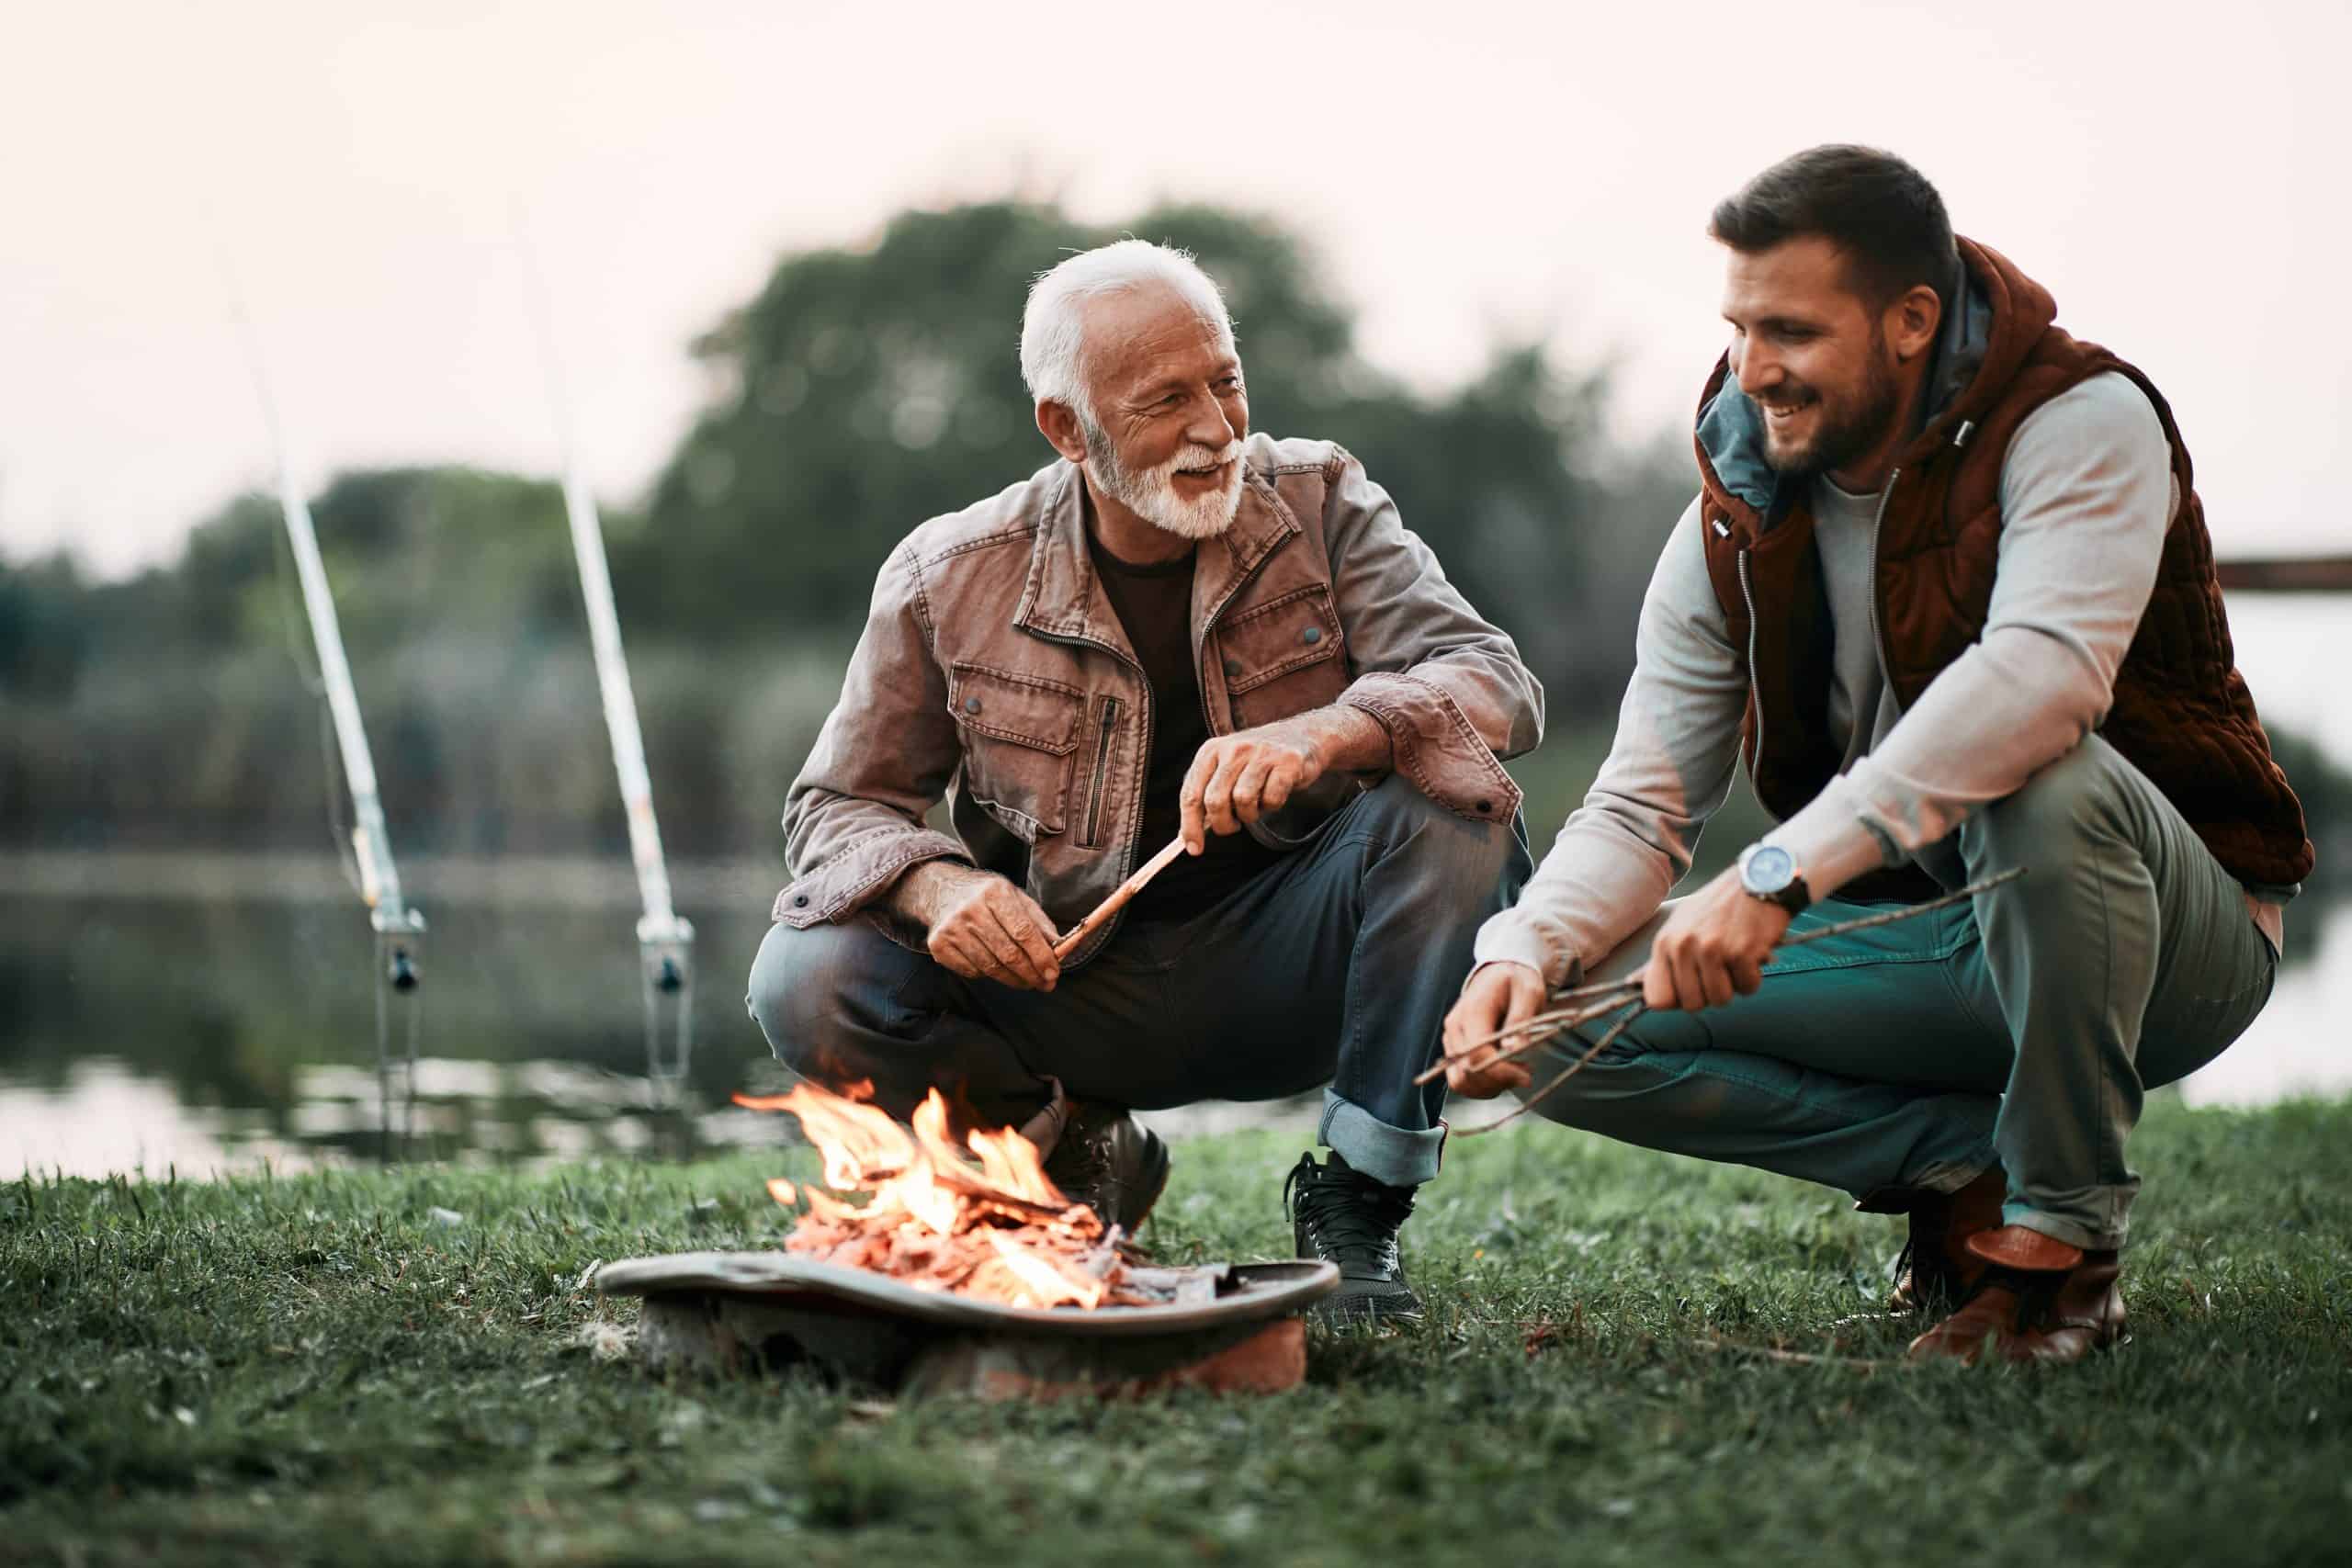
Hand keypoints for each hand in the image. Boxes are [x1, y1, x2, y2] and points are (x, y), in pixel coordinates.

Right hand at [895, 862, 1060, 990]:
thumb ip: (1039, 923)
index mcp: (995, 893)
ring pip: (991, 967)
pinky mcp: (939, 945)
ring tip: (1026, 981)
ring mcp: (952, 928)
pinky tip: (997, 969)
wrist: (942, 890)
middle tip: (1045, 984)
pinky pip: (972, 971)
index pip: (1023, 932)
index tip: (1053, 973)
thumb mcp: (1016, 897)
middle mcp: (971, 910)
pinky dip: (989, 975)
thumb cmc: (987, 896)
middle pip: (1008, 954)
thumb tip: (1061, 951)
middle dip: (1031, 974)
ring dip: (1014, 980)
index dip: (1041, 957)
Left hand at [1177, 707, 1387, 851]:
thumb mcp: (1226, 767)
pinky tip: (1273, 797)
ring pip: (1243, 800)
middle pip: (1215, 800)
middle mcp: (1233, 749)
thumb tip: (1188, 834)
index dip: (1190, 826)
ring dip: (1249, 815)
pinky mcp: (1287, 762)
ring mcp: (1261, 753)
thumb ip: (1206, 794)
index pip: (1191, 794)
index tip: (1194, 849)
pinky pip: (1272, 798)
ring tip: (1255, 807)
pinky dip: (1272, 806)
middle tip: (1232, 827)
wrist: (1303, 734)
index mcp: (1210, 751)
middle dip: (1222, 824)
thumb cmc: (1257, 761)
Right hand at [1438, 961, 1547, 1097]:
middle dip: (1498, 1081)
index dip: (1501, 1072)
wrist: (1499, 973)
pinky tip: (1503, 1074)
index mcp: (1472, 1011)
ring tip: (1514, 1073)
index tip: (1527, 1076)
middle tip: (1525, 1074)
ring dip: (1490, 1087)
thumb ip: (1521, 1018)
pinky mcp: (1454, 1049)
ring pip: (1460, 1081)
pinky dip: (1482, 1086)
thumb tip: (1514, 1049)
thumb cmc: (1516, 981)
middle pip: (1466, 1072)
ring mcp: (1451, 1039)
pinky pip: (1460, 1080)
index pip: (1477, 1054)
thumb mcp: (1528, 992)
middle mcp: (1454, 1027)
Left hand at [1642, 867, 1790, 1011]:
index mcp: (1665, 942)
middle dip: (1710, 994)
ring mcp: (1712, 949)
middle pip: (1692, 1005)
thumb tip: (1635, 983)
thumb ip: (1664, 956)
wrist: (1757, 878)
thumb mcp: (1681, 923)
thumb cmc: (1719, 905)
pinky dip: (1753, 976)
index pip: (1657, 999)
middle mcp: (1684, 946)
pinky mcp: (1741, 952)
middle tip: (1720, 969)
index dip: (1678, 999)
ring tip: (1735, 960)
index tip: (1692, 987)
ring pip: (1720, 999)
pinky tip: (1751, 953)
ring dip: (1733, 986)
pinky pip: (1747, 987)